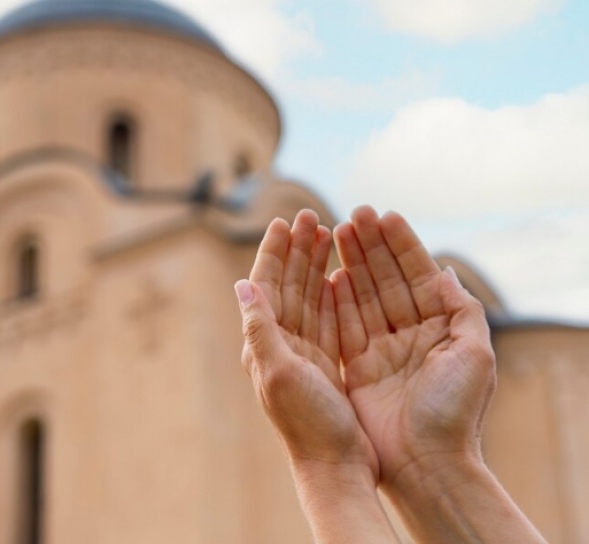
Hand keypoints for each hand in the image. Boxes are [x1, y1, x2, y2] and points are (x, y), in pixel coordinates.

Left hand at [236, 210, 376, 476]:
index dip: (274, 252)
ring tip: (326, 234)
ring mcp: (303, 354)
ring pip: (308, 298)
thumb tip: (242, 284)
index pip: (265, 285)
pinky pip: (327, 319)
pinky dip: (332, 294)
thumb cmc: (308, 425)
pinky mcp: (325, 365)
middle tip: (309, 216)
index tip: (284, 220)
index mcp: (263, 343)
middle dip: (296, 250)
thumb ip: (261, 328)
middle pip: (287, 285)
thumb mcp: (280, 373)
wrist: (335, 467)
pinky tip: (340, 276)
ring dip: (314, 266)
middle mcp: (279, 345)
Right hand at [330, 206, 495, 485]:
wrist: (425, 463)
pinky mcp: (356, 369)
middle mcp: (409, 335)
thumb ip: (461, 309)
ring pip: (362, 297)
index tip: (383, 214)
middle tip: (353, 214)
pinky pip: (343, 326)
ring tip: (334, 231)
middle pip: (385, 280)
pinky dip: (336, 300)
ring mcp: (380, 351)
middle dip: (370, 246)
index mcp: (439, 328)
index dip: (401, 244)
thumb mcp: (474, 354)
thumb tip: (443, 270)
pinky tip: (329, 274)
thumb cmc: (454, 411)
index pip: (416, 274)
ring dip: (350, 263)